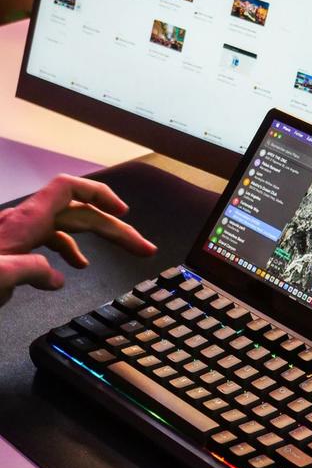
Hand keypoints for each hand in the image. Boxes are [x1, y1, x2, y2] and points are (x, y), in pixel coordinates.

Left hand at [0, 174, 155, 304]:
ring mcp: (18, 234)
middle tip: (142, 248)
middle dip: (115, 228)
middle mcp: (25, 222)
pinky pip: (49, 240)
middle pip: (80, 213)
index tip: (123, 212)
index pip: (69, 189)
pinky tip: (73, 268)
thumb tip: (58, 278)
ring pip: (67, 226)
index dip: (100, 194)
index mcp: (26, 221)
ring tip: (119, 254)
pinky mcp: (13, 247)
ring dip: (96, 237)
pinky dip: (69, 250)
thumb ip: (34, 271)